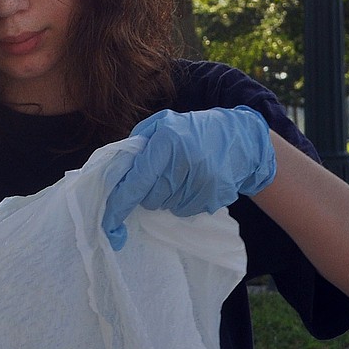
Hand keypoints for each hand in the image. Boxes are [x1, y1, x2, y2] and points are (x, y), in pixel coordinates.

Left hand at [102, 106, 276, 248]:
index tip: (108, 224)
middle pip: (150, 198)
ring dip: (168, 196)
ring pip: (167, 206)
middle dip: (149, 192)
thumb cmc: (193, 131)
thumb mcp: (164, 123)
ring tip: (182, 175)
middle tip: (163, 174)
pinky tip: (195, 183)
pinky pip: (185, 211)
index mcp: (167, 139)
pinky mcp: (213, 196)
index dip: (119, 204)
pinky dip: (184, 201)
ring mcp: (201, 180)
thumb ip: (138, 144)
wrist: (241, 140)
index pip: (136, 181)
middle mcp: (184, 160)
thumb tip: (116, 173)